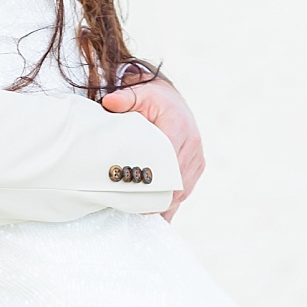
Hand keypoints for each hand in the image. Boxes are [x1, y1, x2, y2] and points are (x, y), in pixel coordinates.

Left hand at [101, 74, 204, 217]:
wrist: (174, 100)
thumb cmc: (154, 98)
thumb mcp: (139, 93)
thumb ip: (124, 98)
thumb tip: (108, 103)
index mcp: (178, 126)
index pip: (168, 160)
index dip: (154, 178)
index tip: (136, 189)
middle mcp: (192, 145)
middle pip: (176, 181)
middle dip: (157, 197)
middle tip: (134, 208)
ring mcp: (197, 159)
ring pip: (182, 191)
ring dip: (164, 203)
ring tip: (141, 212)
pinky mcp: (197, 167)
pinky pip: (185, 191)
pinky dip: (171, 203)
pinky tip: (156, 213)